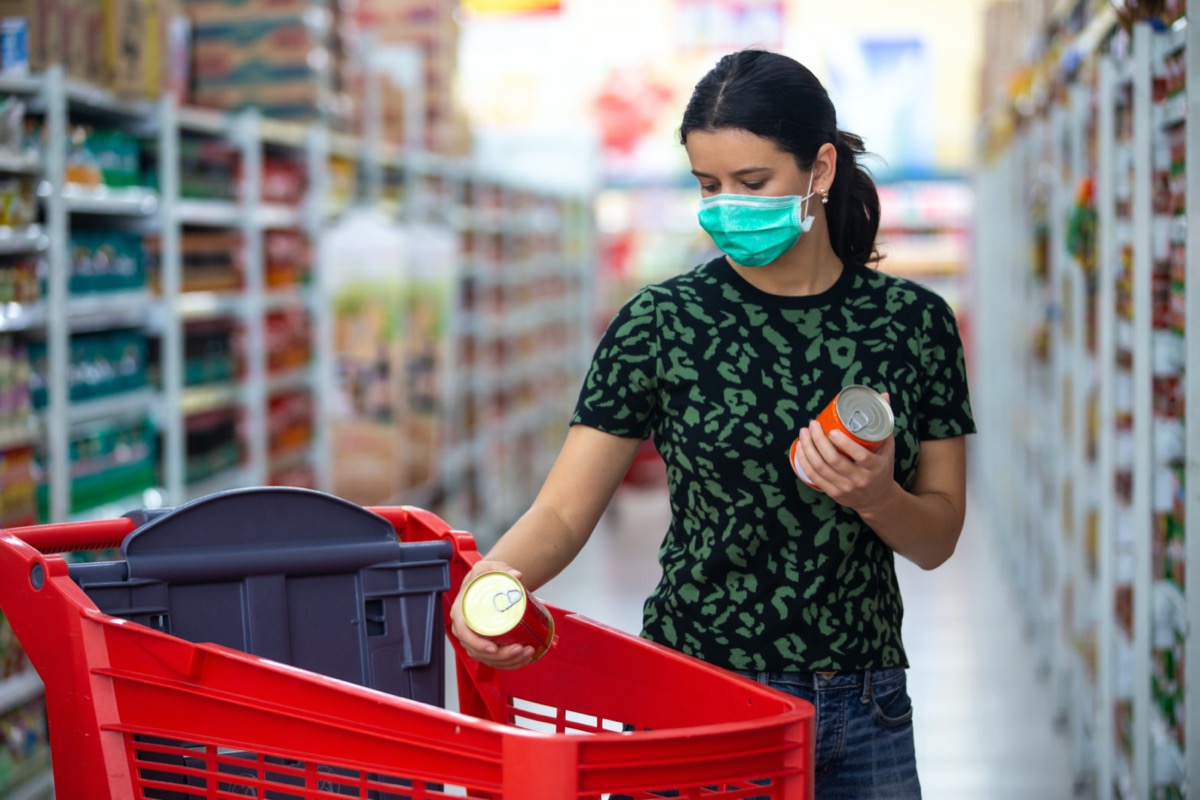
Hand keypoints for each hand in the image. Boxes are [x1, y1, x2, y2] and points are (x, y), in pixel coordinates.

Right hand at [449, 560, 538, 668]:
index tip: (493, 648)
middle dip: (500, 656)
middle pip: (478, 651)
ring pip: (488, 659)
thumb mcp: (490, 568)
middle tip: (519, 648)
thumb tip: (517, 575)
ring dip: (508, 661)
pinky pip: (494, 659)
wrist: (488, 581)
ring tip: (526, 653)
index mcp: (460, 612)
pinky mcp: (486, 643)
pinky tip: (523, 659)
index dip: (477, 644)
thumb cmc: (484, 576)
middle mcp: (465, 628)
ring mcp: (475, 638)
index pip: (463, 633)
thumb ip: (503, 569)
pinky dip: (509, 663)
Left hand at [794, 392, 897, 512]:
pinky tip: (801, 448)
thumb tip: (884, 395)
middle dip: (818, 441)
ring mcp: (845, 488)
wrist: (878, 500)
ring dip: (808, 449)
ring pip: (820, 468)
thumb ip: (884, 422)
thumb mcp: (888, 447)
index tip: (832, 430)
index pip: (860, 456)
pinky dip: (804, 462)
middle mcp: (859, 479)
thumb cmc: (882, 468)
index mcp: (875, 467)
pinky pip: (814, 477)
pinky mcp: (833, 493)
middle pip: (833, 460)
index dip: (844, 443)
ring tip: (803, 433)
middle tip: (812, 425)